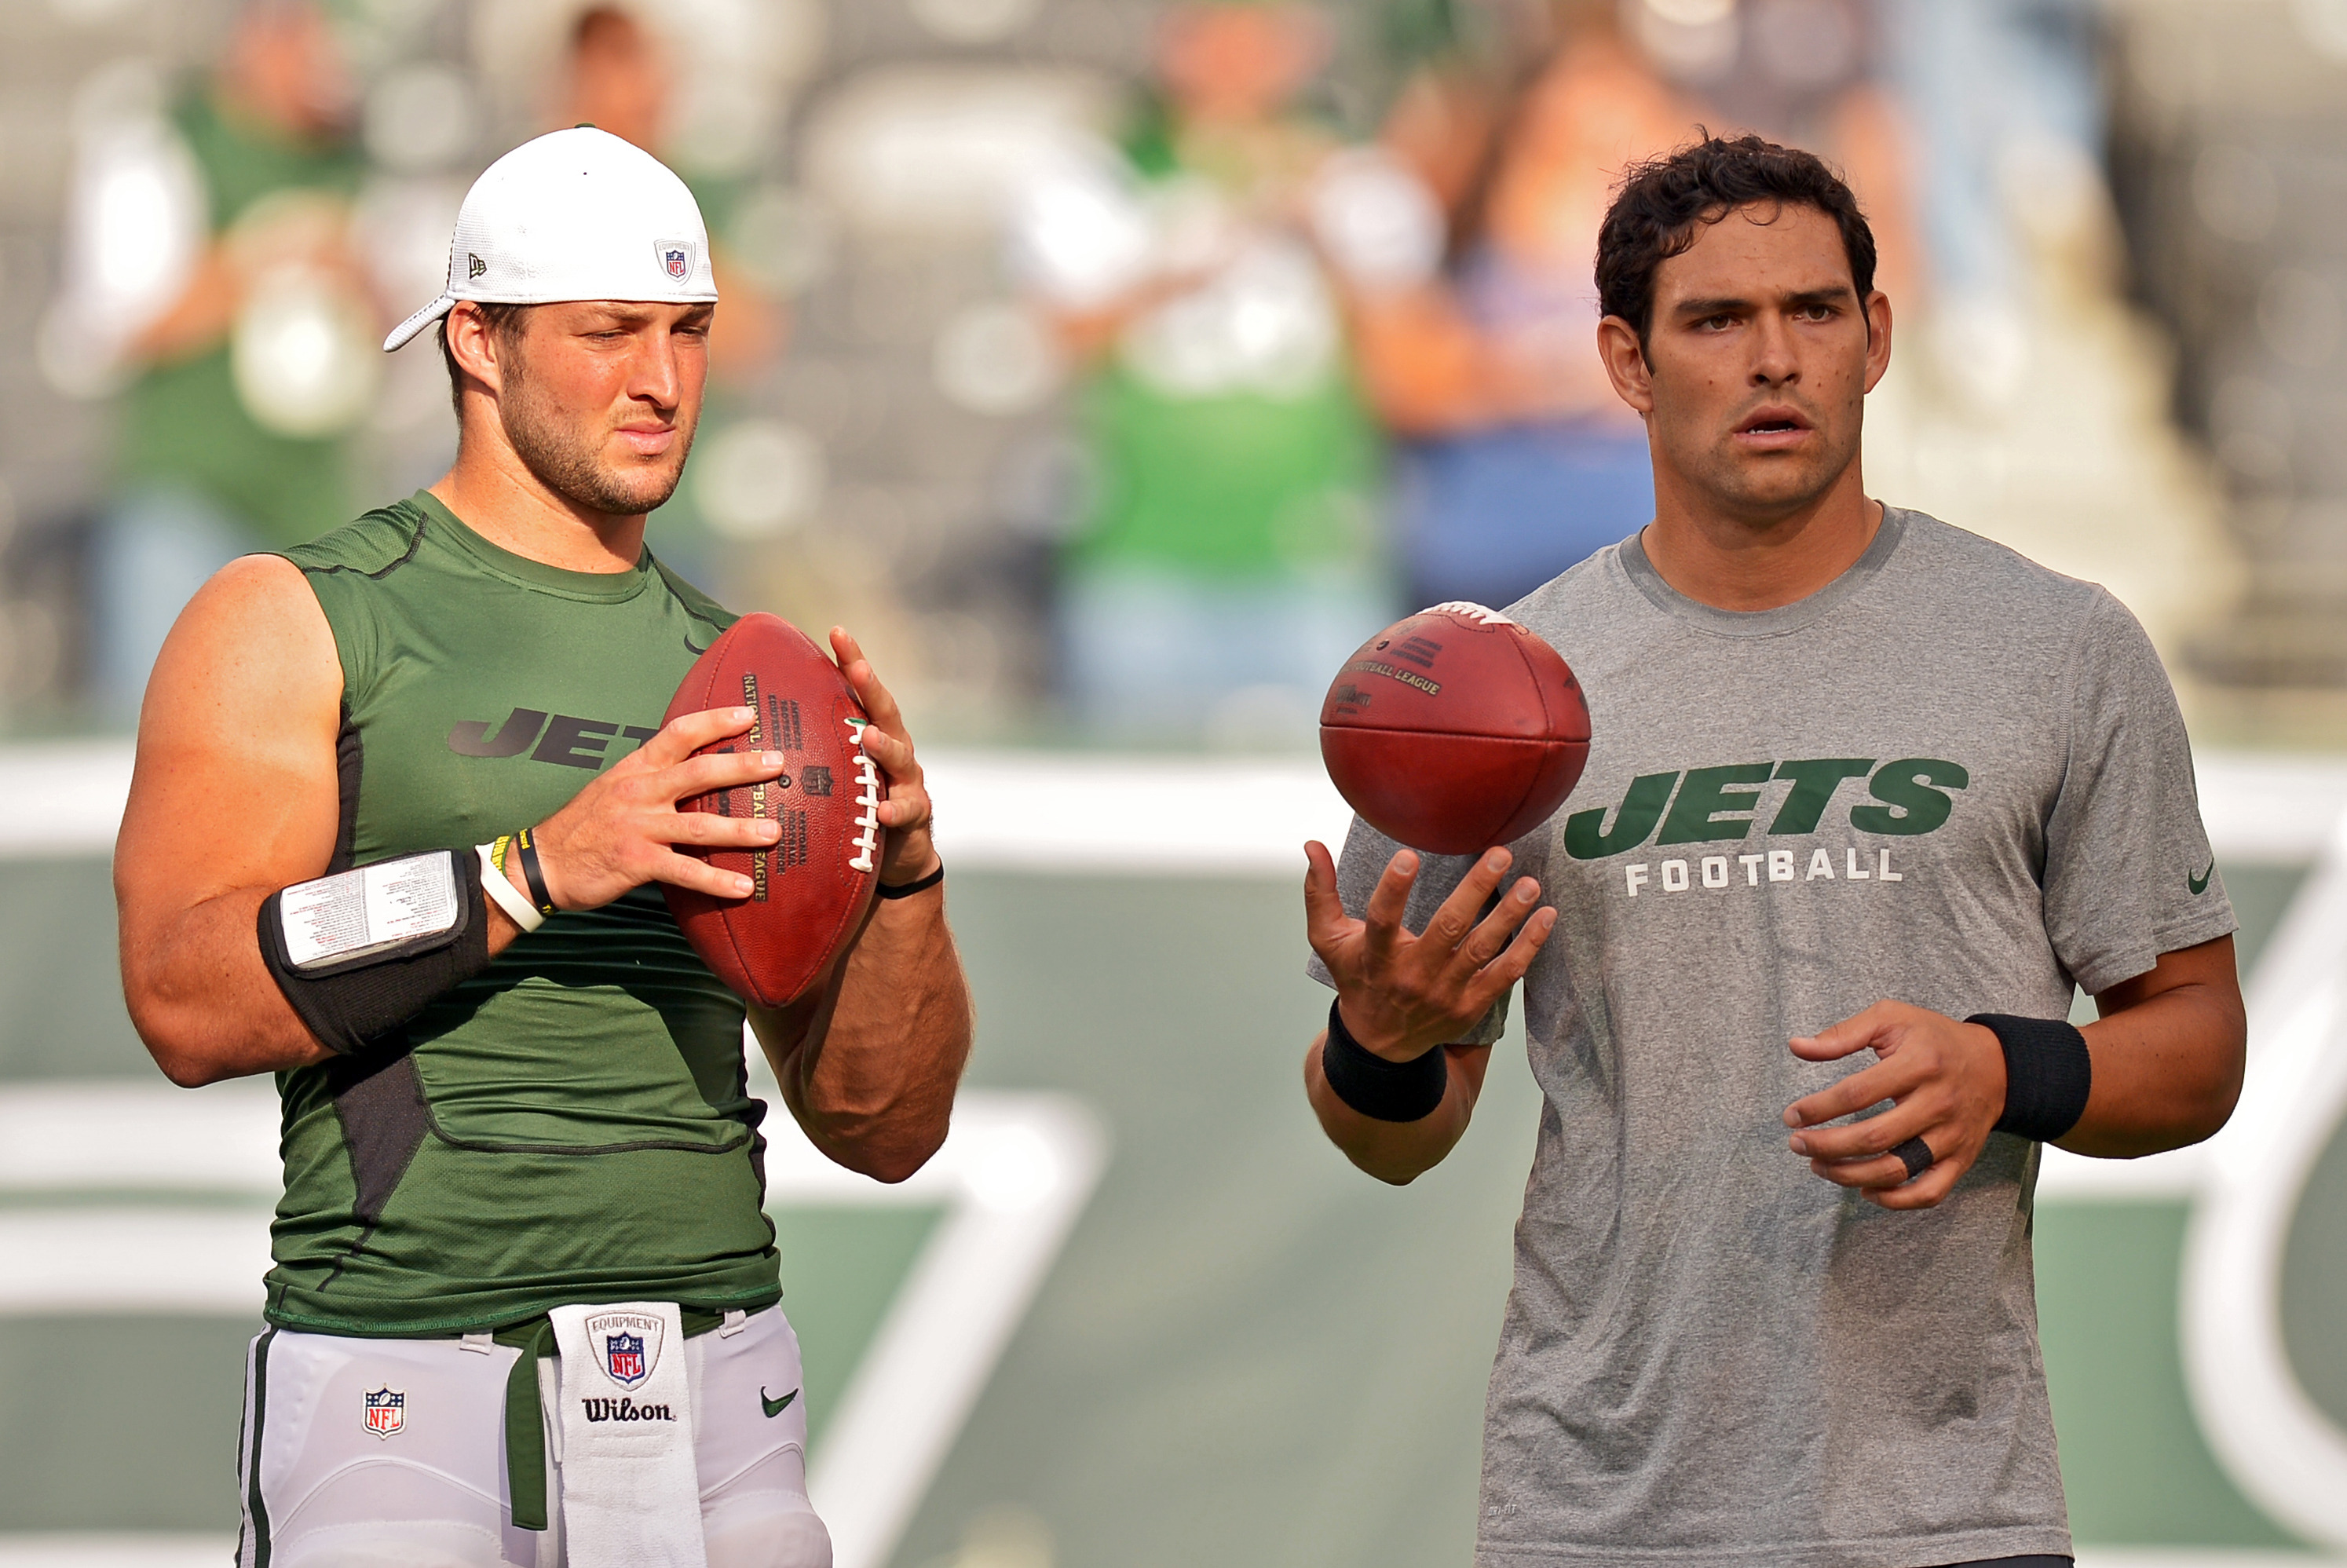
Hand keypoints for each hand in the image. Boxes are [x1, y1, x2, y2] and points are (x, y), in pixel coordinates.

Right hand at [527, 706, 787, 909]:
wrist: (543, 862)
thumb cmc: (585, 825)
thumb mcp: (614, 787)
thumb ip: (653, 777)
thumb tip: (697, 770)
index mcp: (636, 769)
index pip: (679, 734)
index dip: (715, 721)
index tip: (749, 714)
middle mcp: (640, 792)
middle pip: (699, 773)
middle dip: (742, 767)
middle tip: (778, 763)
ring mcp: (638, 827)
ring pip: (699, 826)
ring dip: (741, 830)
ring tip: (775, 832)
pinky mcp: (636, 861)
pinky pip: (684, 872)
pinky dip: (716, 881)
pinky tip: (743, 888)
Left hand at [829, 627, 936, 886]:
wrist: (893, 861)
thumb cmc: (851, 811)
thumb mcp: (830, 778)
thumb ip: (804, 754)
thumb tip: (745, 731)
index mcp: (871, 735)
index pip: (860, 692)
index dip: (852, 661)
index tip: (837, 631)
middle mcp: (894, 750)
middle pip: (885, 712)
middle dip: (871, 688)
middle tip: (856, 668)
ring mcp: (907, 781)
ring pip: (900, 757)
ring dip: (884, 746)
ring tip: (868, 737)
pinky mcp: (914, 816)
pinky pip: (906, 810)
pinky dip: (895, 809)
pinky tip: (884, 811)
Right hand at [1303, 842, 1552, 1062]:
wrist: (1380, 1043)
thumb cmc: (1357, 977)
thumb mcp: (1328, 939)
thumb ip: (1320, 892)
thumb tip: (1312, 845)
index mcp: (1376, 956)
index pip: (1381, 921)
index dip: (1394, 890)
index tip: (1409, 856)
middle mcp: (1412, 976)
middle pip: (1448, 930)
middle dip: (1475, 890)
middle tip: (1500, 854)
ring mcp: (1445, 993)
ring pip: (1482, 950)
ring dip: (1509, 915)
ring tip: (1530, 884)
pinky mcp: (1471, 1006)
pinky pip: (1505, 975)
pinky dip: (1528, 947)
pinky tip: (1546, 917)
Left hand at [1783, 1001, 2008, 1209]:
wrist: (1996, 1065)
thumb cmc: (1933, 1039)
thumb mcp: (1891, 1018)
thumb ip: (1843, 1033)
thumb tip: (1796, 1047)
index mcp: (1918, 1064)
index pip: (1857, 1093)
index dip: (1818, 1108)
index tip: (1791, 1116)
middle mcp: (1937, 1103)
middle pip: (1874, 1137)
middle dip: (1826, 1146)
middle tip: (1797, 1144)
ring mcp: (1951, 1136)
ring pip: (1897, 1169)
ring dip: (1850, 1175)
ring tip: (1818, 1166)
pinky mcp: (1961, 1159)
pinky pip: (1930, 1193)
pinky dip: (1896, 1201)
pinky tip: (1864, 1191)